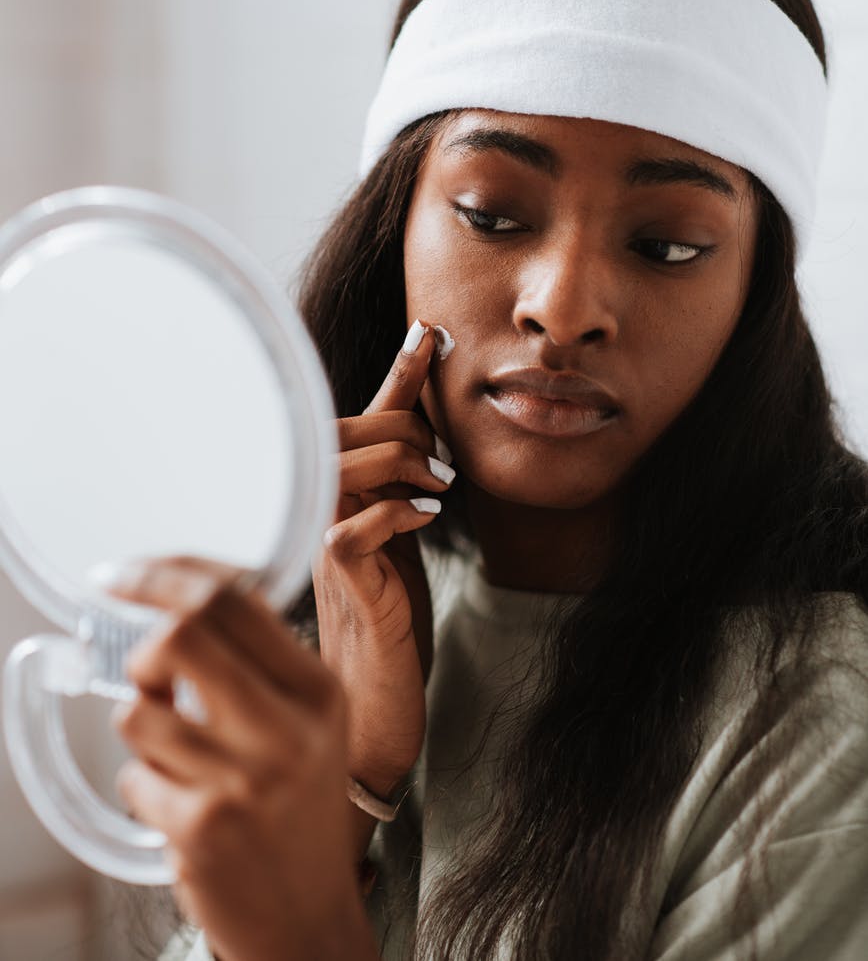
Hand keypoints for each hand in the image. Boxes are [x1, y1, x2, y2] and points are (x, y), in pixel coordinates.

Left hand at [107, 558, 378, 960]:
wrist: (309, 915)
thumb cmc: (300, 806)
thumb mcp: (309, 721)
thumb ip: (260, 660)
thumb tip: (182, 598)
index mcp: (316, 688)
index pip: (233, 598)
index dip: (165, 574)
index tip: (127, 573)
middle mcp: (287, 727)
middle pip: (182, 634)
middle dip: (144, 650)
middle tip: (145, 671)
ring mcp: (244, 778)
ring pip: (139, 711)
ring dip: (140, 728)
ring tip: (171, 753)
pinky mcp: (203, 827)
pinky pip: (134, 777)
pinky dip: (143, 786)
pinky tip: (178, 805)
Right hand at [313, 320, 454, 799]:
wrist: (377, 699)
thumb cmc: (390, 616)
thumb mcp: (408, 537)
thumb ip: (410, 486)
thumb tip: (438, 437)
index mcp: (344, 495)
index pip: (367, 418)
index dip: (401, 372)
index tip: (432, 331)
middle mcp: (323, 511)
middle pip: (346, 428)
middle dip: (403, 423)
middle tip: (442, 460)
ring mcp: (325, 544)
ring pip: (344, 464)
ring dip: (402, 461)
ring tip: (440, 485)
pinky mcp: (343, 583)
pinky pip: (354, 528)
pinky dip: (398, 511)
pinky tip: (428, 517)